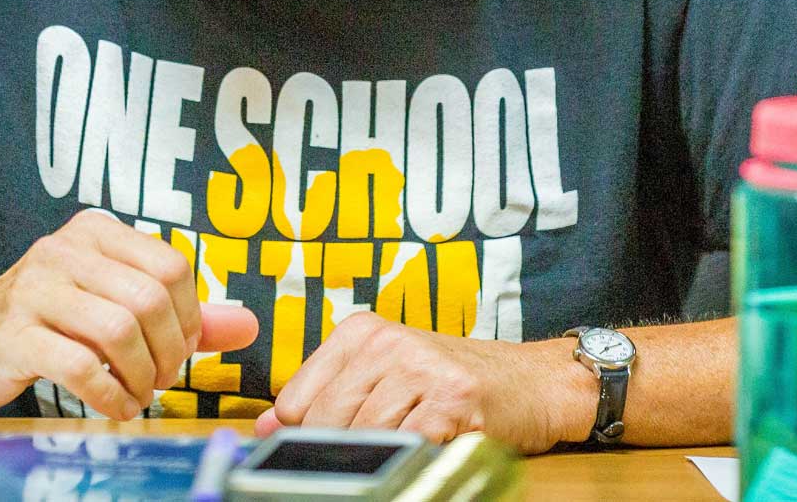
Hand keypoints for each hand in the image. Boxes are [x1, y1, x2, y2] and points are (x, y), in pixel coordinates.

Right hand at [0, 211, 258, 418]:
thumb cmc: (47, 319)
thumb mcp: (112, 301)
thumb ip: (179, 313)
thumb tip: (247, 325)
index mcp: (95, 232)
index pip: (171, 266)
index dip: (189, 316)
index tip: (181, 348)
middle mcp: (64, 249)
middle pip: (149, 299)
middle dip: (170, 352)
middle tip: (163, 378)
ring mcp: (35, 289)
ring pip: (118, 331)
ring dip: (141, 376)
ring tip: (139, 392)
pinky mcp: (13, 334)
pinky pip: (79, 366)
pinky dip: (109, 395)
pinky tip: (115, 405)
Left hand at [252, 312, 590, 454]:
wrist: (533, 382)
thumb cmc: (453, 384)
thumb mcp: (384, 377)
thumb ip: (326, 398)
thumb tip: (263, 429)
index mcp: (360, 332)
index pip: (294, 401)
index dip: (298, 439)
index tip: (311, 456)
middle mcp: (387, 342)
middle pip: (323, 423)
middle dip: (335, 455)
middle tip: (360, 465)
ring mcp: (420, 367)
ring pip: (362, 437)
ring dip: (374, 460)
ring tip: (397, 456)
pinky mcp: (452, 399)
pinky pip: (406, 446)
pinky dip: (407, 462)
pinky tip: (422, 455)